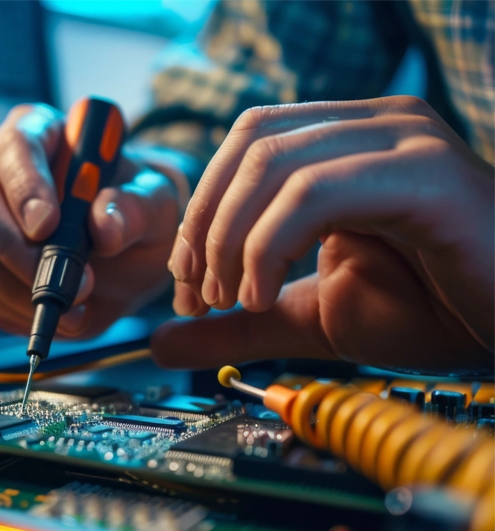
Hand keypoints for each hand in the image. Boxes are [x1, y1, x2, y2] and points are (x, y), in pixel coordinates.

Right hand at [0, 104, 184, 337]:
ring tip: (74, 304)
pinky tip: (55, 312)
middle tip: (59, 281)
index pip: (15, 144)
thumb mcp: (156, 204)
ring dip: (14, 285)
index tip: (48, 226)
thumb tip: (104, 228)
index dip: (24, 184)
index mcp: (40, 135)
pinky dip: (10, 307)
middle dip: (11, 245)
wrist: (128, 258)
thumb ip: (135, 208)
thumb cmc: (136, 213)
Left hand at [154, 96, 494, 372]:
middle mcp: (371, 125)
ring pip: (273, 163)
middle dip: (206, 225)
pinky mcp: (425, 175)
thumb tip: (162, 341)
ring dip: (230, 239)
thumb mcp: (311, 317)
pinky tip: (262, 296)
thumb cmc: (431, 310)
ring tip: (231, 301)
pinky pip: (317, 192)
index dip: (200, 212)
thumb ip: (239, 325)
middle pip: (250, 144)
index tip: (185, 283)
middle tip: (199, 294)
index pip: (244, 145)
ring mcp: (401, 141)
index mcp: (344, 142)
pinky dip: (268, 246)